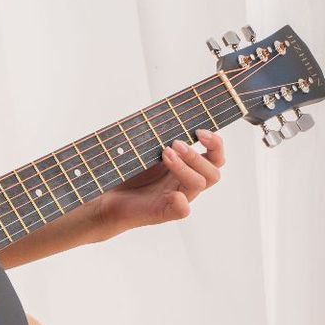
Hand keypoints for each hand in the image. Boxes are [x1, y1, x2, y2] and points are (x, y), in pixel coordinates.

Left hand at [90, 128, 226, 238]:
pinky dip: (181, 201)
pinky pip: (183, 210)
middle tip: (175, 144)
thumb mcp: (145, 148)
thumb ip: (159, 134)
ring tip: (165, 154)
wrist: (109, 197)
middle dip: (196, 155)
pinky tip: (171, 193)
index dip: (215, 143)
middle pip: (213, 173)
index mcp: (187, 166)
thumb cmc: (128, 172)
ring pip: (198, 184)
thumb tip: (163, 112)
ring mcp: (178, 198)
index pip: (216, 157)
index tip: (198, 131)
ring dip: (184, 167)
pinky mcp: (165, 213)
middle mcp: (186, 182)